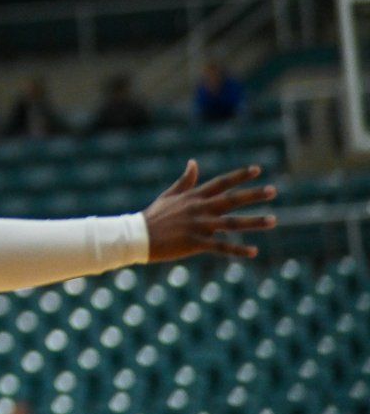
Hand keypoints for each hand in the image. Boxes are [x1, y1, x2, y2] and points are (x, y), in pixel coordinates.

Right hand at [141, 161, 276, 261]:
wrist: (139, 236)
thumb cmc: (154, 216)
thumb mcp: (170, 195)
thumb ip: (186, 181)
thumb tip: (194, 162)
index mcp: (194, 197)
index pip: (221, 183)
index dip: (239, 176)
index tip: (258, 170)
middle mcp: (199, 209)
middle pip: (231, 200)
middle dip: (253, 195)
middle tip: (273, 191)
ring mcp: (199, 225)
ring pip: (231, 223)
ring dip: (254, 222)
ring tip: (273, 220)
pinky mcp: (196, 242)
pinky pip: (221, 247)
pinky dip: (238, 249)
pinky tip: (253, 251)